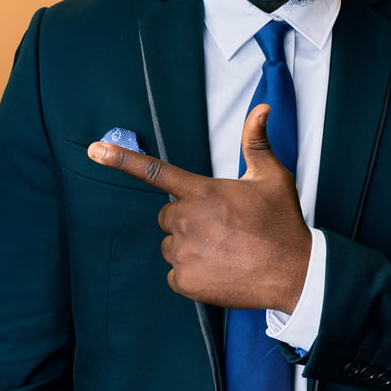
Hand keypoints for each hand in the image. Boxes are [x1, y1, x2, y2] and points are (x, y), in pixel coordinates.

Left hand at [87, 105, 311, 311]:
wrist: (294, 274)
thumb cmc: (281, 223)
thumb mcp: (271, 177)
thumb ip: (256, 142)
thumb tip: (260, 108)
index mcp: (201, 192)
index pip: (154, 171)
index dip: (121, 158)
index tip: (95, 149)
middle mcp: (186, 220)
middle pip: (168, 215)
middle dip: (187, 219)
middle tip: (221, 227)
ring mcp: (183, 252)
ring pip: (171, 245)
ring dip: (189, 247)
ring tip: (224, 250)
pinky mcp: (185, 281)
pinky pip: (175, 274)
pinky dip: (192, 274)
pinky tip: (219, 271)